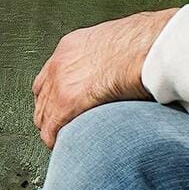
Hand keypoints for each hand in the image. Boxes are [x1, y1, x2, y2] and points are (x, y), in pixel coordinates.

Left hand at [31, 9, 178, 147]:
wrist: (146, 48)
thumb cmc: (144, 45)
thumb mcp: (118, 42)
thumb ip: (111, 57)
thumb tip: (124, 68)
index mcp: (71, 47)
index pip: (51, 75)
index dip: (54, 93)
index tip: (61, 104)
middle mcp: (59, 64)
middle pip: (42, 96)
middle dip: (50, 112)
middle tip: (62, 126)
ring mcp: (59, 83)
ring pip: (43, 115)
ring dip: (53, 128)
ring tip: (65, 139)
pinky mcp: (66, 103)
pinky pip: (52, 130)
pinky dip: (56, 140)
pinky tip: (65, 147)